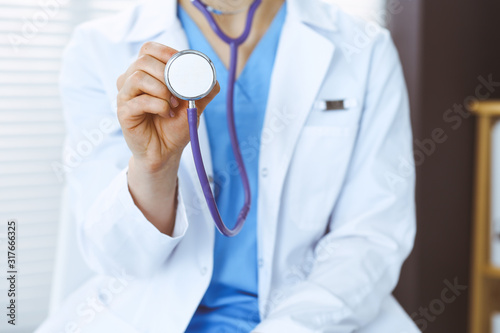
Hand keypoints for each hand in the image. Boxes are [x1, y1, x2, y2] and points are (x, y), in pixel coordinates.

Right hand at [117, 41, 219, 172]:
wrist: (167, 152)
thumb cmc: (175, 126)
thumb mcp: (194, 105)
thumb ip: (203, 90)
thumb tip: (213, 77)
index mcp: (147, 73)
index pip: (148, 49)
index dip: (166, 52)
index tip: (181, 66)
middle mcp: (132, 81)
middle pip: (143, 60)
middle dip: (166, 73)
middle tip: (178, 92)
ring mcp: (125, 96)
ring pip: (138, 77)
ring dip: (162, 90)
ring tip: (173, 104)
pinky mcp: (123, 112)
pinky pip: (139, 101)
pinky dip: (158, 106)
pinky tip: (166, 114)